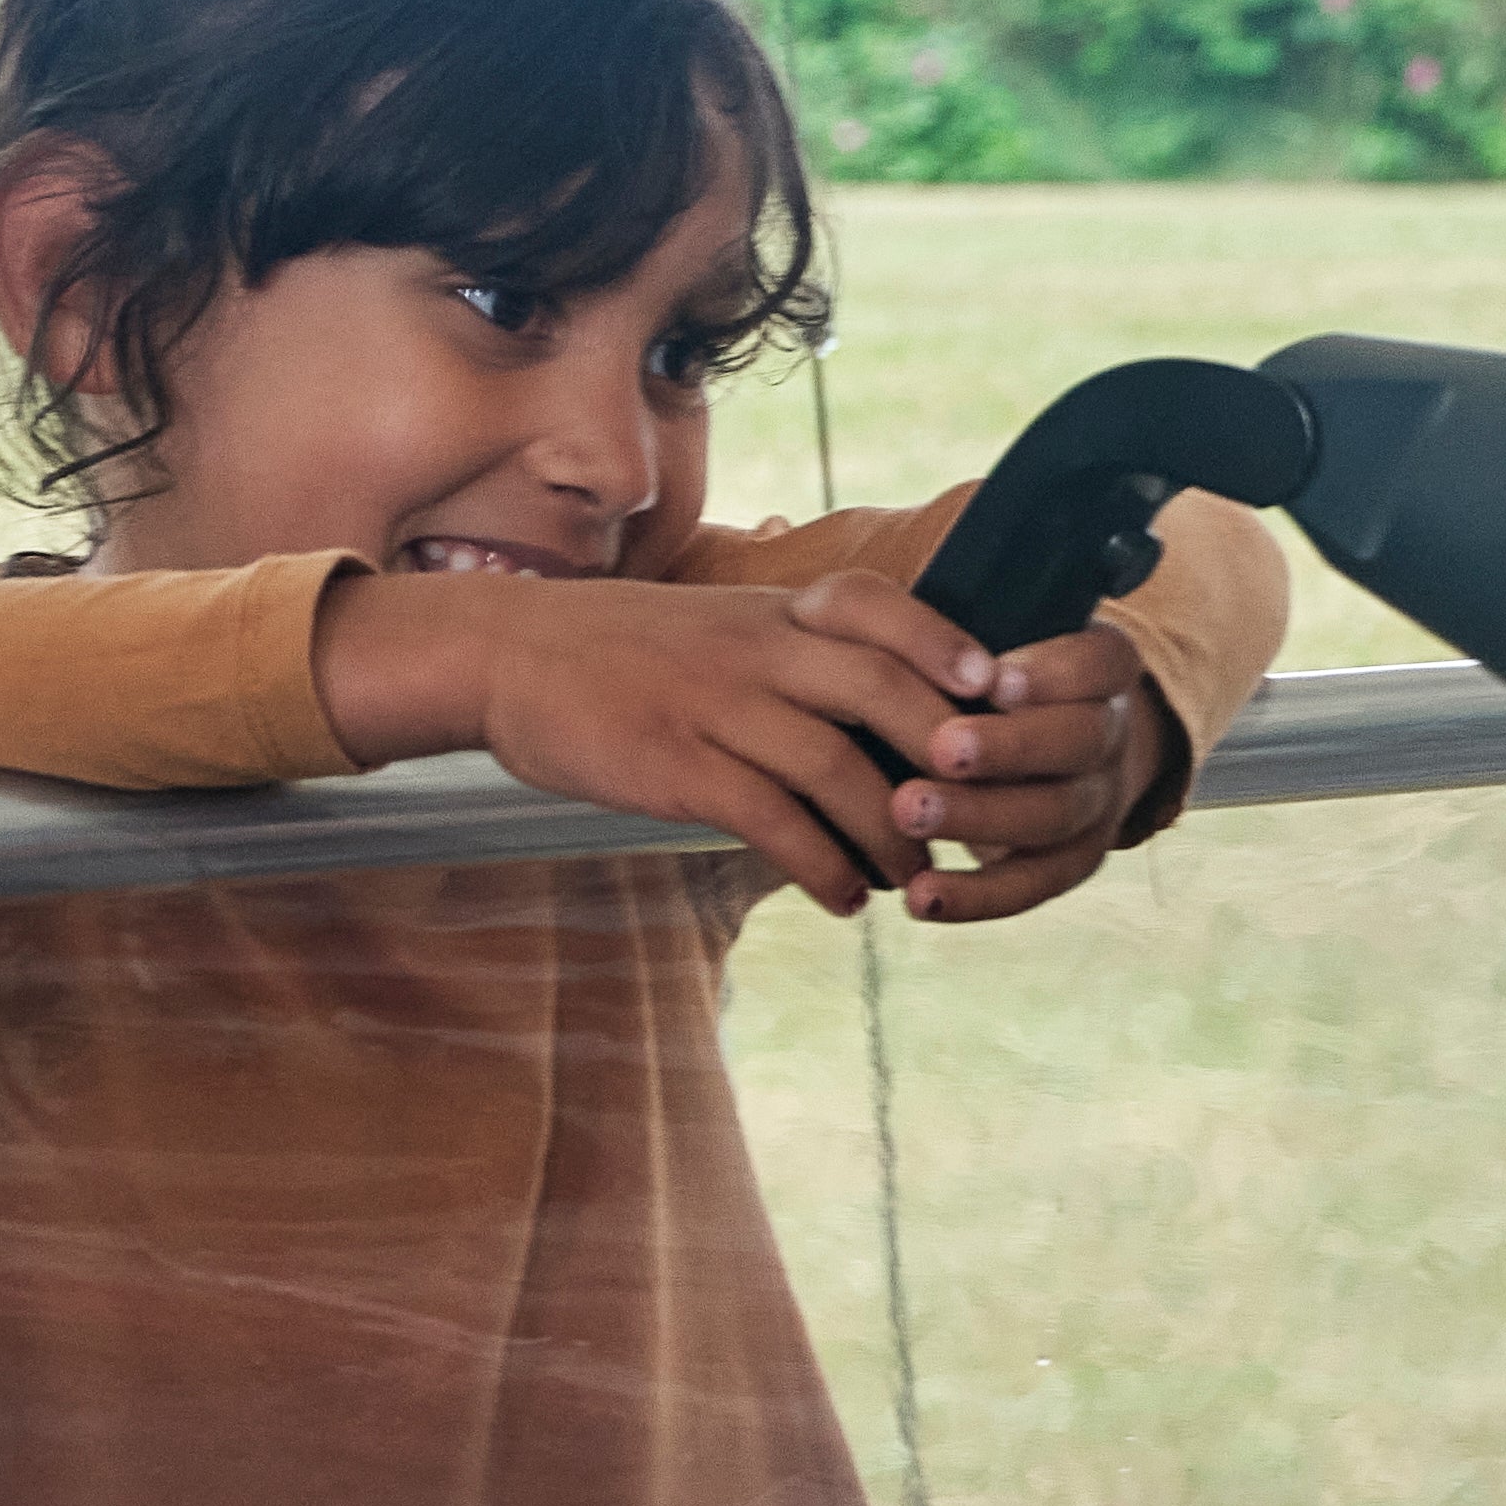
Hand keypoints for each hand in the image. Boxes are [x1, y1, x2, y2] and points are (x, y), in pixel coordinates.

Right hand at [312, 567, 1004, 916]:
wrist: (506, 653)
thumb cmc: (620, 647)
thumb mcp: (714, 621)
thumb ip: (791, 649)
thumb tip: (880, 705)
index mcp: (769, 608)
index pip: (880, 607)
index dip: (948, 647)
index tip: (998, 695)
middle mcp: (754, 648)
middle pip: (881, 688)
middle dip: (947, 755)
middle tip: (981, 811)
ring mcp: (716, 705)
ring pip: (837, 768)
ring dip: (893, 834)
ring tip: (915, 878)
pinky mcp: (677, 766)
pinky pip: (773, 821)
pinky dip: (823, 866)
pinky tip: (843, 899)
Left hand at [885, 617, 1180, 923]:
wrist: (1038, 739)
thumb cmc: (991, 674)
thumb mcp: (996, 634)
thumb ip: (965, 637)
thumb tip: (897, 627)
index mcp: (1103, 667)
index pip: (1098, 664)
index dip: (1052, 674)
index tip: (995, 680)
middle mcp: (1111, 734)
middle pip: (1077, 742)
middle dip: (1009, 748)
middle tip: (941, 749)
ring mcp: (1098, 802)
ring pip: (1053, 815)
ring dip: (980, 817)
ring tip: (908, 812)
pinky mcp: (1072, 861)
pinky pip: (1033, 884)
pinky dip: (978, 897)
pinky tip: (921, 896)